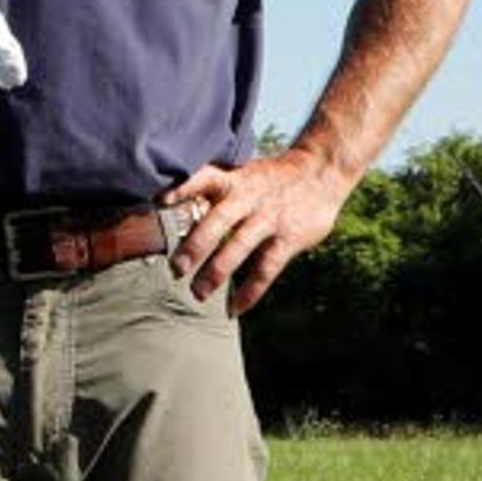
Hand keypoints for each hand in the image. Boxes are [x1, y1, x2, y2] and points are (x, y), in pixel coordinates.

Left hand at [162, 145, 351, 309]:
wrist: (321, 172)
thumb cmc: (270, 178)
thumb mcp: (242, 173)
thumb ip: (214, 191)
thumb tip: (168, 206)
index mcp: (234, 180)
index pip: (205, 178)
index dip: (183, 187)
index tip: (160, 199)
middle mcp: (248, 198)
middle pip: (218, 220)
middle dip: (195, 245)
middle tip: (176, 269)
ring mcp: (269, 218)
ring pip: (239, 247)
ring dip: (217, 273)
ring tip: (197, 294)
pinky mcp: (289, 238)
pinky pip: (266, 269)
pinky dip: (250, 291)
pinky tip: (234, 309)